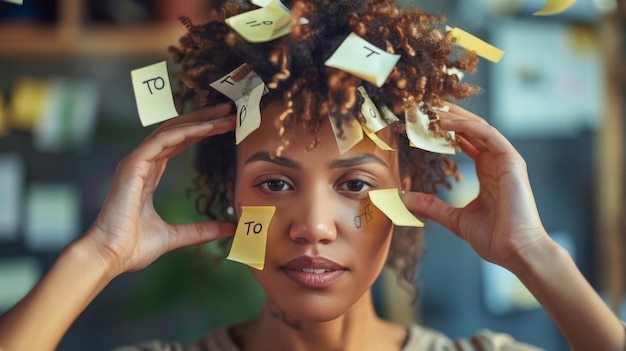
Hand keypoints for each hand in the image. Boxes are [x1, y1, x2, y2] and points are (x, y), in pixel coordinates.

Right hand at [85, 103, 236, 275]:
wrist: (110, 256)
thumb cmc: (133, 248)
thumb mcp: (175, 236)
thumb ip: (201, 230)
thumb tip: (228, 228)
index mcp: (149, 175)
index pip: (178, 144)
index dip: (200, 132)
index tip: (224, 126)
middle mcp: (142, 164)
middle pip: (176, 131)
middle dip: (203, 119)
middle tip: (229, 111)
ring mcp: (136, 162)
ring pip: (171, 131)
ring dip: (199, 120)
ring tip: (224, 114)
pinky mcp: (133, 165)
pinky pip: (163, 140)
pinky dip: (186, 131)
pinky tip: (207, 127)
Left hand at [402, 104, 548, 267]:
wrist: (515, 251)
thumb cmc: (493, 238)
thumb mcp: (455, 219)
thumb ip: (432, 206)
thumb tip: (406, 200)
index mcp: (487, 174)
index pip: (466, 143)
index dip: (446, 131)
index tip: (425, 124)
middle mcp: (496, 163)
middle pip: (471, 130)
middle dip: (450, 117)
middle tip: (426, 107)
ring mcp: (506, 161)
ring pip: (479, 128)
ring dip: (456, 116)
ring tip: (433, 109)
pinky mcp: (511, 161)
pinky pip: (488, 135)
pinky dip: (466, 126)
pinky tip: (446, 123)